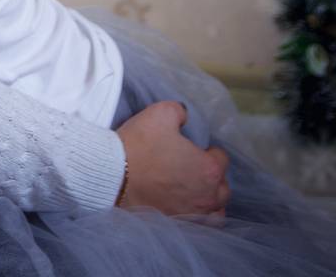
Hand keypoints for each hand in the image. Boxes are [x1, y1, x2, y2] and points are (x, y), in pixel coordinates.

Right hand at [115, 101, 229, 217]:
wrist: (112, 175)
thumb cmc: (139, 145)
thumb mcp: (160, 113)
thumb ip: (179, 111)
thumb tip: (184, 116)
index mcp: (209, 169)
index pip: (221, 158)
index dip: (206, 150)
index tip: (190, 148)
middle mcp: (208, 195)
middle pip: (222, 186)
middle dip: (211, 176)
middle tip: (191, 167)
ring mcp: (194, 213)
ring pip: (216, 208)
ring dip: (210, 199)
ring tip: (194, 190)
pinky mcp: (178, 223)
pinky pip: (200, 224)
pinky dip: (200, 216)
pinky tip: (187, 207)